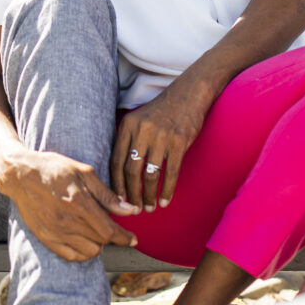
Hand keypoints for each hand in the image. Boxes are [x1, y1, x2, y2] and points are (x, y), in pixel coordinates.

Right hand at [1, 150, 138, 261]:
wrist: (21, 175)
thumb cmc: (54, 168)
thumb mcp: (83, 172)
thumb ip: (107, 194)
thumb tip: (129, 210)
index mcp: (80, 203)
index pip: (109, 231)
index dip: (124, 237)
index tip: (133, 239)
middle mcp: (68, 222)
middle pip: (101, 241)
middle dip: (111, 236)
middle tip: (110, 225)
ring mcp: (56, 233)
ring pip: (88, 252)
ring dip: (97, 244)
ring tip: (94, 229)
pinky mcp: (46, 239)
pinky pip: (71, 256)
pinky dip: (82, 252)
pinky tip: (83, 239)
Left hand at [110, 83, 205, 211]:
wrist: (188, 95)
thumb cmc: (161, 112)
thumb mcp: (139, 119)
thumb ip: (128, 140)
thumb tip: (119, 175)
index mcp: (128, 125)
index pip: (116, 161)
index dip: (116, 184)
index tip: (118, 200)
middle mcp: (142, 130)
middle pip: (131, 171)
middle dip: (131, 194)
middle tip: (134, 209)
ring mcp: (161, 136)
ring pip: (150, 175)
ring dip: (148, 196)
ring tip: (150, 207)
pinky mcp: (179, 142)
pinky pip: (170, 173)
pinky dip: (167, 191)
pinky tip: (165, 201)